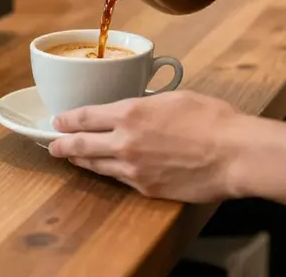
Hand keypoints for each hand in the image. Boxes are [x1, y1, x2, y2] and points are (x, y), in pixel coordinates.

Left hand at [48, 91, 249, 202]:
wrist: (233, 153)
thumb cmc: (210, 118)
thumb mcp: (174, 97)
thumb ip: (148, 105)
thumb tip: (139, 109)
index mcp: (130, 113)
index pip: (87, 117)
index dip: (68, 120)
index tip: (58, 121)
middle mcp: (125, 142)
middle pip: (82, 146)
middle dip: (63, 145)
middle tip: (52, 145)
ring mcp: (134, 169)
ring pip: (98, 166)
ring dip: (82, 162)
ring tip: (72, 159)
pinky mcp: (147, 188)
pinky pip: (121, 180)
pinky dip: (110, 173)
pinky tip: (107, 171)